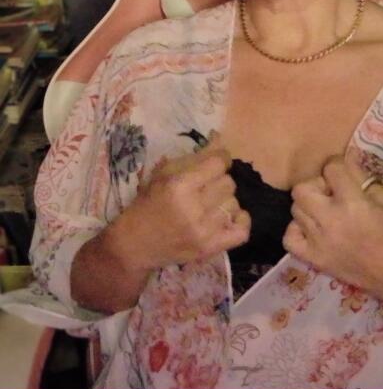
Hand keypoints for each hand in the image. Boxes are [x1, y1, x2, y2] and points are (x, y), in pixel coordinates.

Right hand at [111, 136, 250, 270]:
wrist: (135, 244)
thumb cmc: (148, 204)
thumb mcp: (164, 174)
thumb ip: (194, 157)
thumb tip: (219, 139)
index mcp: (179, 186)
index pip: (218, 163)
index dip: (220, 159)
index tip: (215, 162)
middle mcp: (194, 208)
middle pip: (228, 183)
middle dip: (219, 180)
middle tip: (207, 186)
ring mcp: (204, 231)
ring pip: (234, 204)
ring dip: (224, 201)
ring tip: (210, 204)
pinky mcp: (210, 249)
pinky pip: (242, 231)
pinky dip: (241, 220)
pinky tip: (230, 216)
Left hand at [283, 156, 382, 296]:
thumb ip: (363, 179)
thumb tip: (346, 162)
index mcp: (352, 203)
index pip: (330, 168)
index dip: (337, 166)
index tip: (344, 174)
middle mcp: (330, 220)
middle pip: (301, 188)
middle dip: (316, 186)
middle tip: (332, 194)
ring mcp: (318, 241)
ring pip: (295, 210)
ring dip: (309, 207)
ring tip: (325, 213)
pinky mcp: (315, 259)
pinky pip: (289, 238)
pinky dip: (297, 231)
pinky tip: (312, 230)